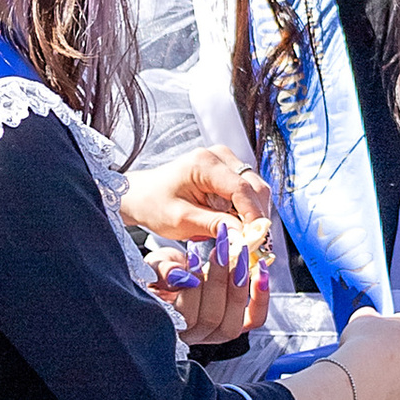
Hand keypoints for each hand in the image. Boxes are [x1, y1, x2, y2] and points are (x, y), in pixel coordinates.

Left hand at [122, 148, 274, 244]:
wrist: (142, 195)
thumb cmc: (155, 205)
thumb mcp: (182, 220)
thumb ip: (215, 226)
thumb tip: (244, 236)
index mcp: (204, 163)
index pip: (242, 188)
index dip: (253, 215)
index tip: (257, 239)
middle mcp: (219, 156)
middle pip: (254, 187)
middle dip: (256, 216)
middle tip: (252, 243)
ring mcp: (225, 162)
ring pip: (255, 190)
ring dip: (252, 215)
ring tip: (241, 236)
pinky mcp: (228, 171)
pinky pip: (247, 193)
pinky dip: (245, 211)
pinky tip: (235, 225)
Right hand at [157, 231, 270, 344]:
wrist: (176, 271)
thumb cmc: (162, 271)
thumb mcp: (155, 265)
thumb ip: (163, 271)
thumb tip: (183, 277)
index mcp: (169, 326)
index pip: (184, 317)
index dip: (191, 289)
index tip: (194, 256)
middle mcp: (195, 336)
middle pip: (211, 319)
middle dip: (218, 280)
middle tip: (220, 248)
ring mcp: (218, 333)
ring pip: (234, 322)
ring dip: (239, 285)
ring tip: (238, 255)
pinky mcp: (238, 324)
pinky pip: (254, 319)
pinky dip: (260, 297)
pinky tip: (260, 272)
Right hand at [338, 306, 399, 399]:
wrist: (360, 376)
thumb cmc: (367, 346)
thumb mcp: (365, 317)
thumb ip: (373, 317)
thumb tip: (369, 318)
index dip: (399, 327)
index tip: (386, 331)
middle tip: (381, 350)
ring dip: (399, 372)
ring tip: (376, 369)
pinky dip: (392, 390)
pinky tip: (376, 383)